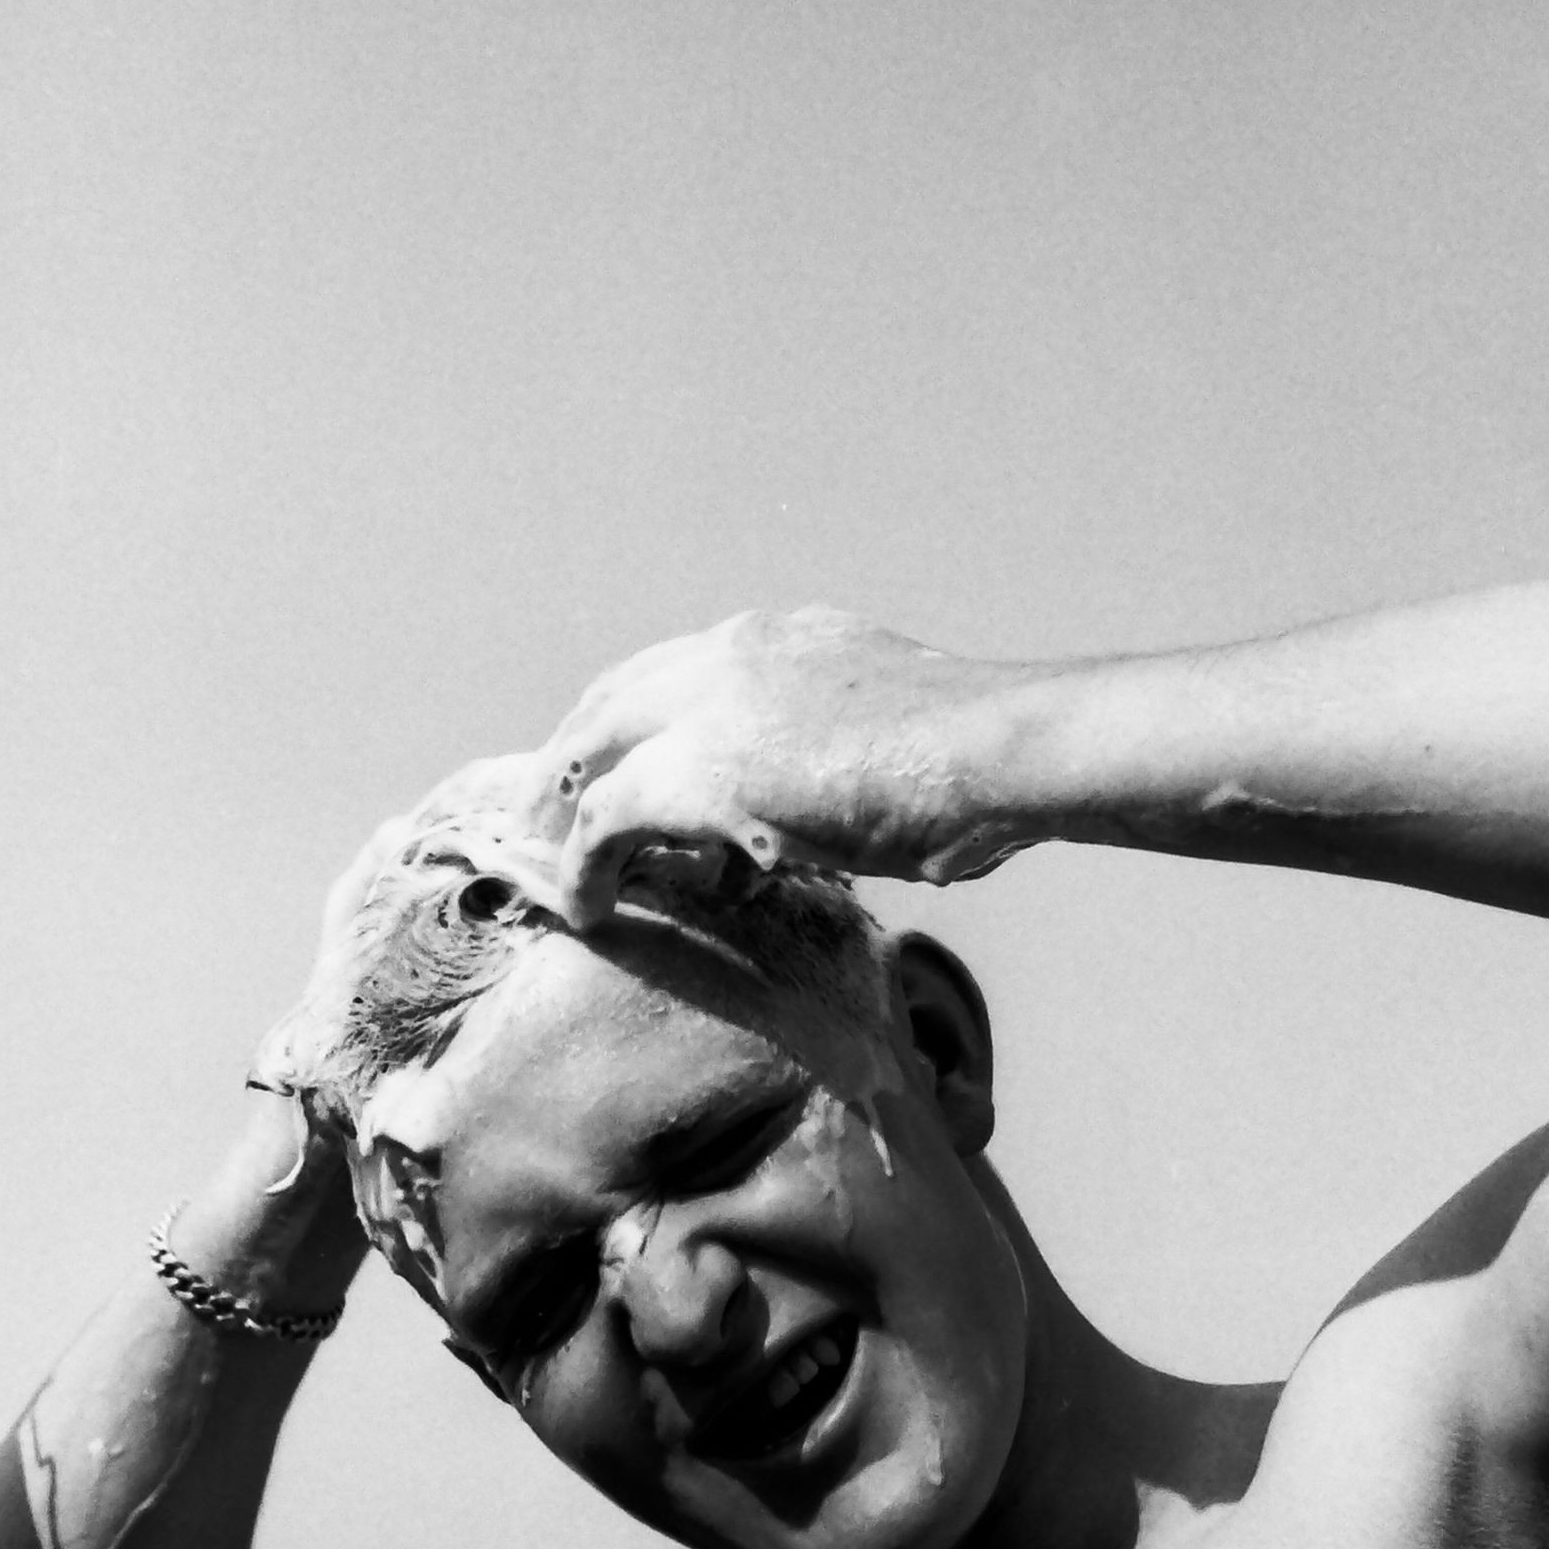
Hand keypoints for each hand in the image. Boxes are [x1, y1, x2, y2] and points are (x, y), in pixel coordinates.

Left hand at [541, 607, 1024, 927]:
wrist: (997, 751)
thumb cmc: (979, 764)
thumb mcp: (889, 744)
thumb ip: (835, 767)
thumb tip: (818, 827)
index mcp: (782, 639)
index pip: (675, 674)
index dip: (633, 727)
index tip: (619, 775)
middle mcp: (734, 654)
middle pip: (613, 702)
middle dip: (575, 762)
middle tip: (550, 817)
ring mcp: (712, 705)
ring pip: (595, 752)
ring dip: (565, 813)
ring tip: (556, 868)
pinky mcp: (699, 769)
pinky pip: (606, 819)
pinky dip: (584, 866)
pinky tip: (586, 909)